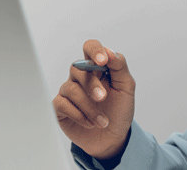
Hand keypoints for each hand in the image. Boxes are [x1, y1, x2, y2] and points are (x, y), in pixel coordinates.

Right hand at [53, 39, 135, 159]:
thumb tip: (109, 51)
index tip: (103, 60)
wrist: (112, 138)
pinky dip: (78, 115)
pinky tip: (90, 123)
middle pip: (78, 68)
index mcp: (97, 67)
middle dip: (92, 84)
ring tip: (102, 121)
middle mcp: (81, 77)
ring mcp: (69, 91)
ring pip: (71, 89)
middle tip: (103, 98)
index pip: (90, 48)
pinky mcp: (60, 107)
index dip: (94, 50)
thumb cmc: (119, 110)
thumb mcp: (126, 88)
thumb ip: (120, 66)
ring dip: (89, 107)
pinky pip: (62, 104)